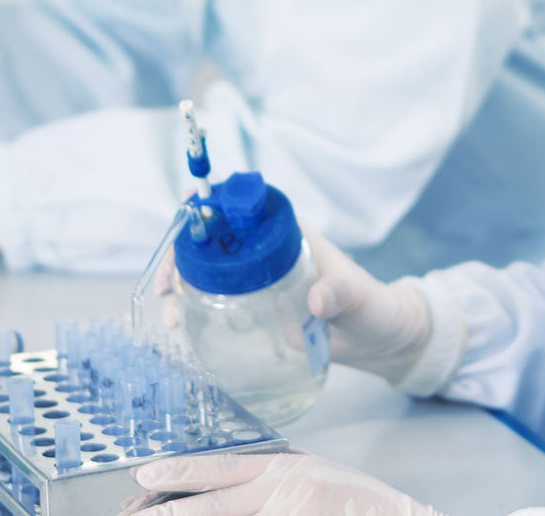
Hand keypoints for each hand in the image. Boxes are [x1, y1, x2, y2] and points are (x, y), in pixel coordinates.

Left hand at [126, 453, 442, 515]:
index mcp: (285, 467)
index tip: (145, 476)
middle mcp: (287, 485)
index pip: (221, 466)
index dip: (181, 472)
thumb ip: (271, 481)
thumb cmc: (357, 505)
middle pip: (216, 503)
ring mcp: (295, 509)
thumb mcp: (311, 477)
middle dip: (174, 512)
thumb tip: (223, 489)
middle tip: (137, 514)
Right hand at [147, 226, 431, 384]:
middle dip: (181, 255)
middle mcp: (266, 254)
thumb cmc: (372, 307)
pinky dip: (193, 311)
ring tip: (171, 316)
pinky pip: (217, 305)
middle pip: (213, 242)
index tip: (187, 206)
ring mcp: (257, 284)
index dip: (213, 202)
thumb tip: (316, 301)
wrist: (378, 341)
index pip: (245, 206)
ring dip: (181, 288)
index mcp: (288, 234)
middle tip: (165, 284)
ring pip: (207, 275)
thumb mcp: (357, 297)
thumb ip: (338, 295)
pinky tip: (181, 329)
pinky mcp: (255, 312)